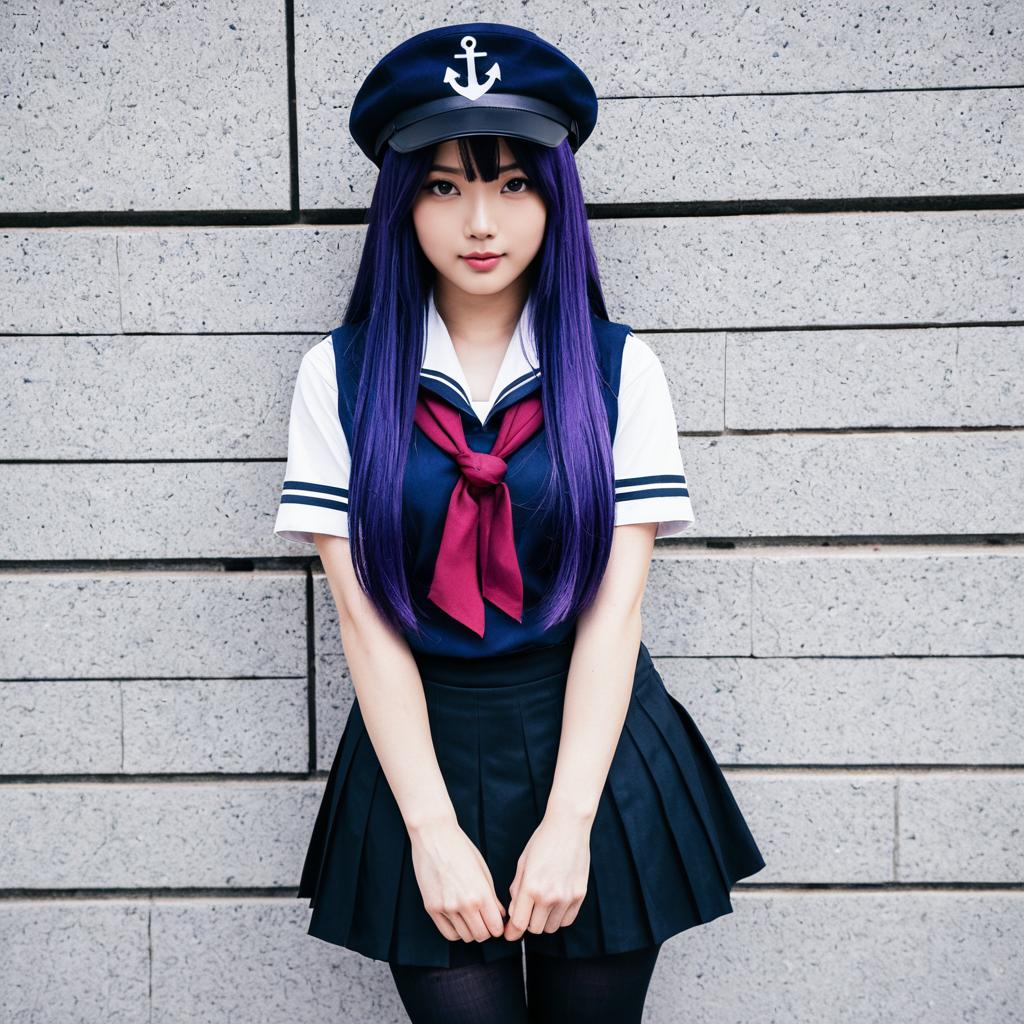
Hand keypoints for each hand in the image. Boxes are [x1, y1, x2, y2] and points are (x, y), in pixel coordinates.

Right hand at [409, 817, 507, 943]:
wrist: (434, 836)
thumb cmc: (461, 848)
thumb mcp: (482, 870)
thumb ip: (492, 896)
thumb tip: (499, 915)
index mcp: (480, 893)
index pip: (495, 927)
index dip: (499, 927)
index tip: (497, 922)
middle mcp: (464, 904)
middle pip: (481, 935)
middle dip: (486, 930)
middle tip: (485, 920)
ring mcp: (446, 907)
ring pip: (465, 937)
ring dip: (471, 930)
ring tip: (471, 917)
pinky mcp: (431, 908)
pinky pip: (448, 933)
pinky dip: (456, 931)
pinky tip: (458, 919)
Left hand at [503, 812, 590, 940]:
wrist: (568, 826)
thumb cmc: (542, 842)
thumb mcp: (522, 864)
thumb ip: (517, 890)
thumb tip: (514, 912)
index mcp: (531, 887)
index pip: (518, 924)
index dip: (511, 932)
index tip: (510, 933)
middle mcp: (549, 896)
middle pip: (534, 929)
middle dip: (527, 922)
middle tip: (527, 910)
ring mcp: (566, 897)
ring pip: (551, 927)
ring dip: (544, 920)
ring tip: (542, 904)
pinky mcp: (580, 895)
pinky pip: (567, 920)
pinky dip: (559, 917)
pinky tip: (556, 903)